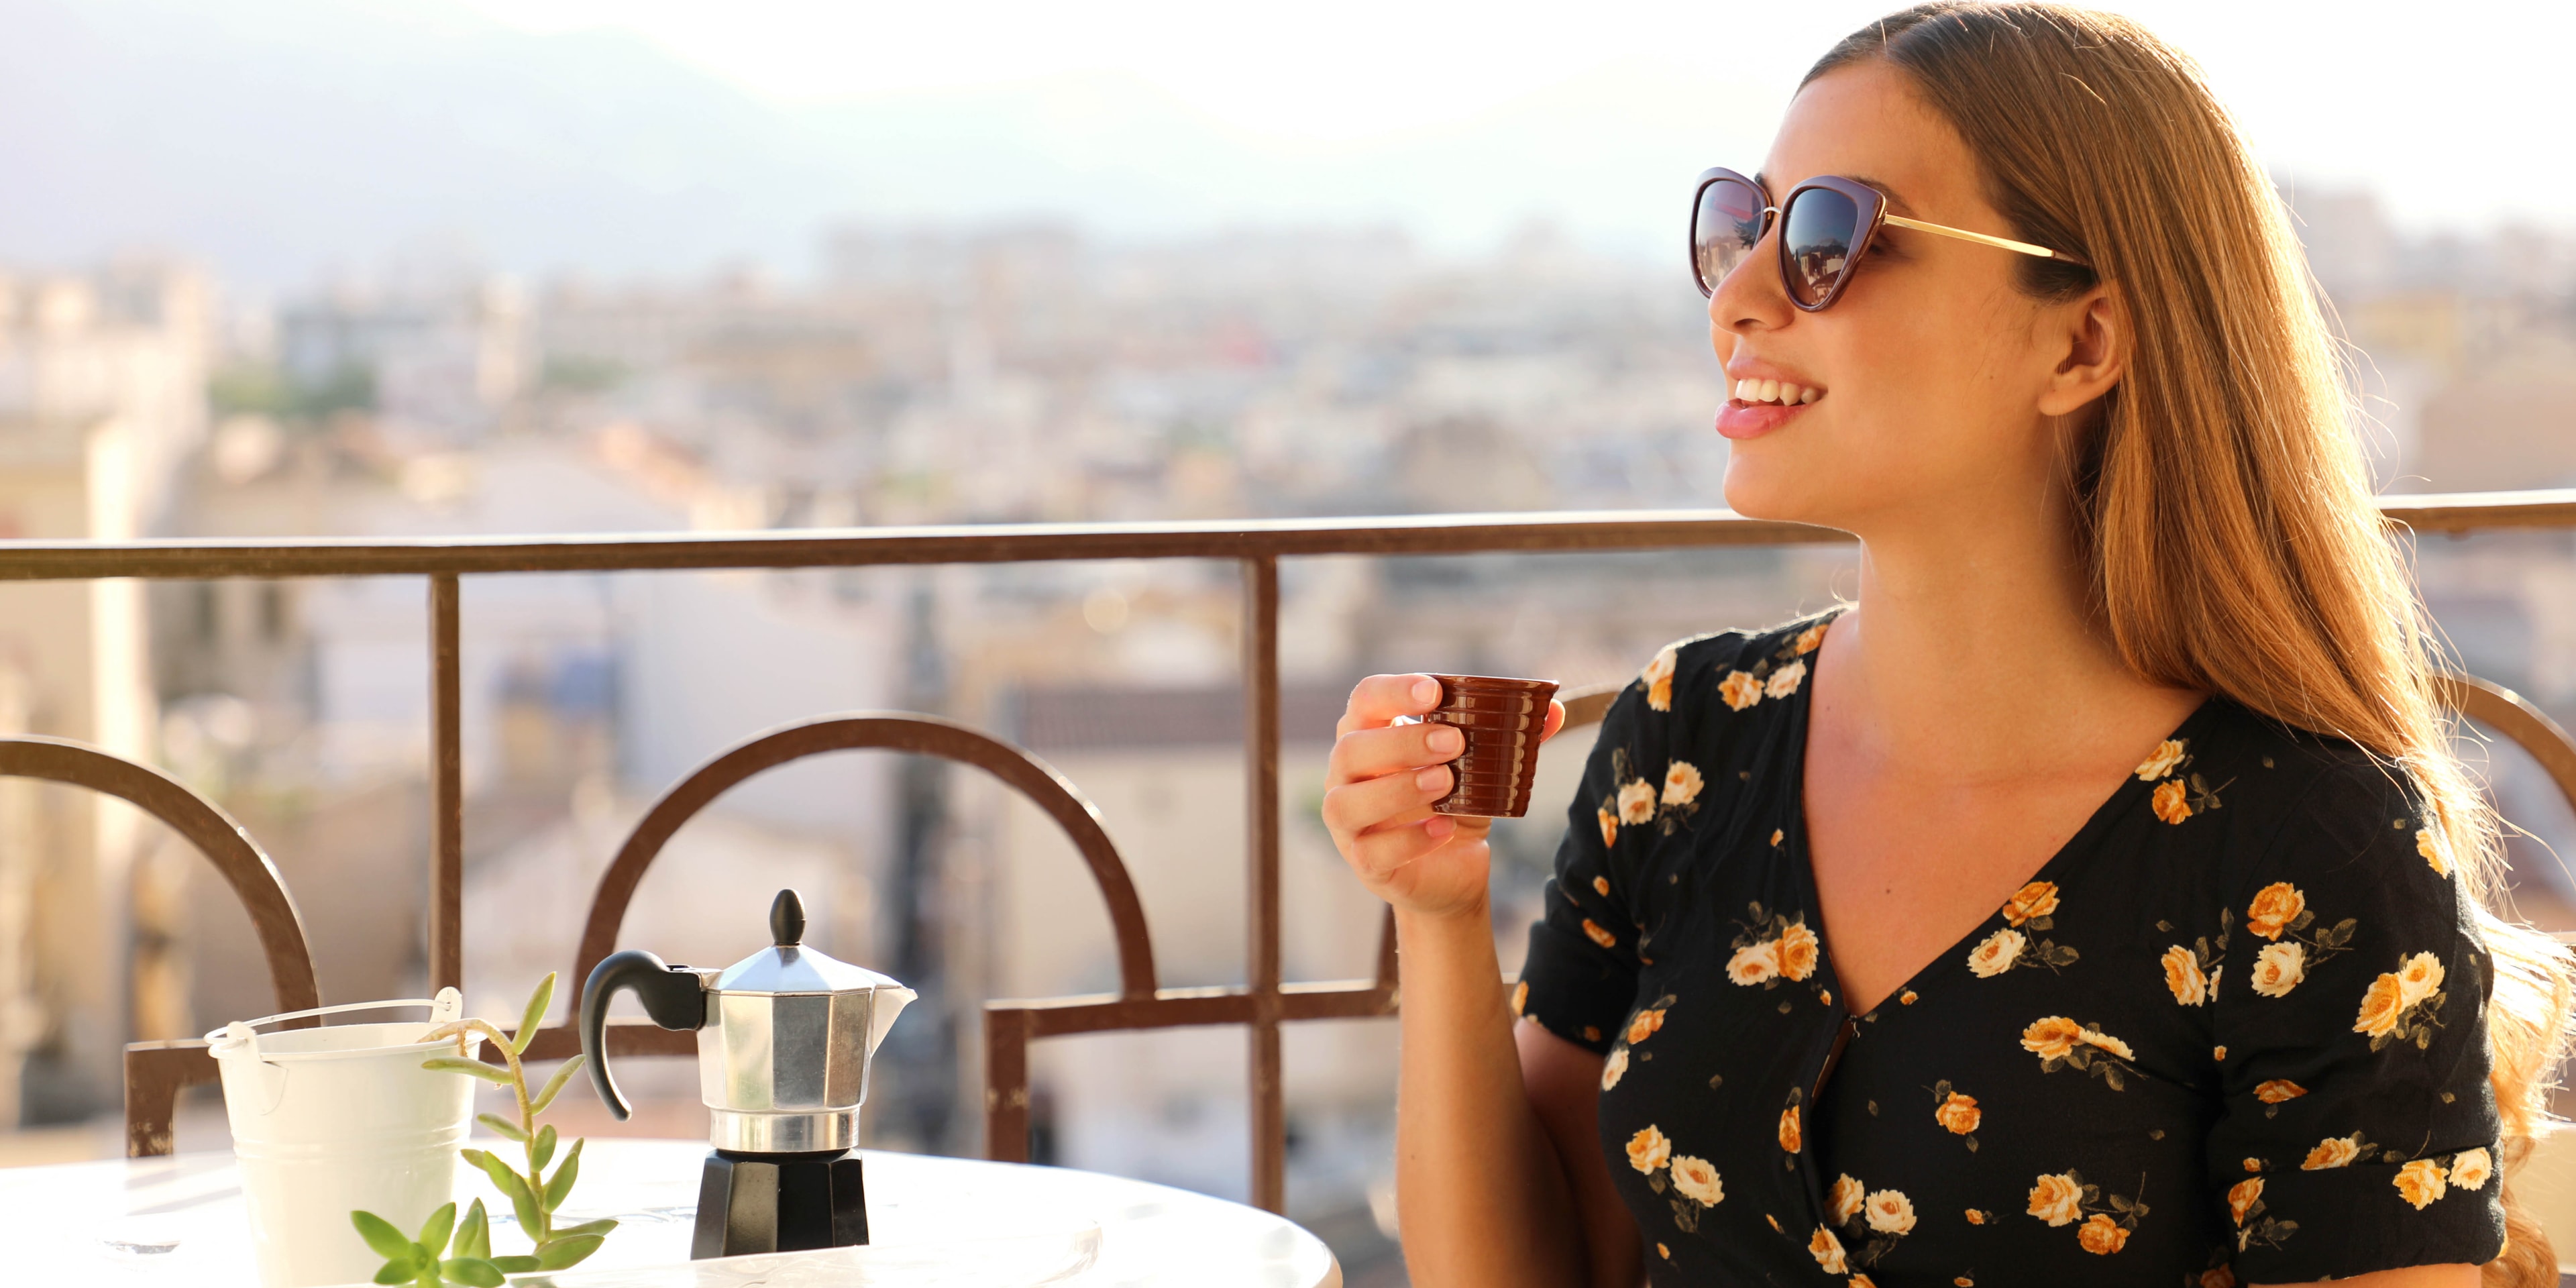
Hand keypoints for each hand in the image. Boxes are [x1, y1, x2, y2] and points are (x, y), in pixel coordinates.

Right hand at [1323, 675, 1565, 919]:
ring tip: (1447, 782)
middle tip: (1455, 742)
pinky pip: (1373, 851)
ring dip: (1398, 789)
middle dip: (1403, 742)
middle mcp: (1348, 777)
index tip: (1436, 690)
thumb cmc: (1454, 804)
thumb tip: (1554, 709)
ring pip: (1346, 802)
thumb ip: (1511, 737)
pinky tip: (1444, 829)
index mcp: (1371, 736)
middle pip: (1350, 749)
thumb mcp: (1481, 767)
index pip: (1365, 699)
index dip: (1394, 691)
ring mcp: (1348, 823)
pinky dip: (1410, 839)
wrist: (1452, 871)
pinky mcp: (1365, 863)